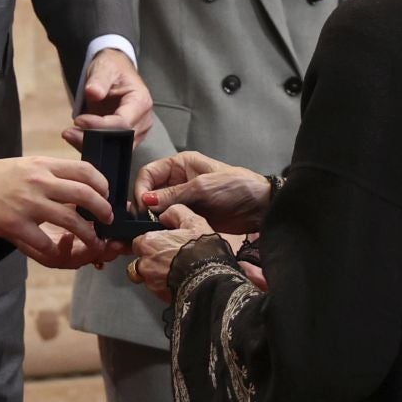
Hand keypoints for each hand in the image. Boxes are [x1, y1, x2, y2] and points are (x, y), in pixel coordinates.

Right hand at [0, 156, 112, 267]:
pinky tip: (58, 250)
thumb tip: (73, 184)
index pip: (85, 170)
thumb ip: (46, 174)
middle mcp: (38, 182)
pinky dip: (56, 250)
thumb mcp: (21, 167)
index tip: (106, 195)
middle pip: (86, 194)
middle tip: (107, 220)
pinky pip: (45, 243)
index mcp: (41, 165)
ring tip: (94, 240)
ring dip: (89, 234)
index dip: (102, 184)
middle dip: (103, 210)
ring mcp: (27, 204)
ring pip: (72, 220)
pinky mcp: (14, 226)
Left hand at [63, 49, 153, 147]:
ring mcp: (136, 132)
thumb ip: (99, 80)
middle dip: (94, 139)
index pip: (123, 123)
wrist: (115, 72)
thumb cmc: (112, 69)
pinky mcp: (125, 138)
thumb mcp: (104, 68)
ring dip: (91, 145)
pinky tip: (76, 138)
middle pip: (120, 140)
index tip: (79, 120)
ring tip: (70, 135)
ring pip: (115, 148)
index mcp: (141, 102)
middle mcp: (143, 121)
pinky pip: (111, 148)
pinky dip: (93, 146)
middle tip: (69, 133)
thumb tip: (93, 92)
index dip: (100, 125)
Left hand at [131, 205, 215, 299]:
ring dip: (157, 274)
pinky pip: (157, 289)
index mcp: (149, 243)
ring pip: (147, 277)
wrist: (211, 279)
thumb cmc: (202, 252)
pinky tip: (179, 280)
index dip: (151, 242)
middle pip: (140, 260)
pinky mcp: (159, 296)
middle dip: (152, 259)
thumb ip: (175, 213)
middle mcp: (145, 263)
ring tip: (175, 270)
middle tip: (170, 257)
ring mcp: (151, 282)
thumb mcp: (193, 222)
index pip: (138, 242)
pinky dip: (165, 286)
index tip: (162, 243)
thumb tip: (165, 214)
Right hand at [135, 150, 271, 233]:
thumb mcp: (203, 187)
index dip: (141, 189)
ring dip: (151, 219)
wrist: (260, 207)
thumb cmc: (235, 187)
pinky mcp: (189, 217)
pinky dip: (162, 228)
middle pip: (149, 192)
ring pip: (156, 209)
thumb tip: (145, 202)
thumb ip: (174, 194)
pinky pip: (169, 221)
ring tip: (148, 232)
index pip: (148, 173)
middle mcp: (177, 181)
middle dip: (143, 206)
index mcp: (180, 165)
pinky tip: (159, 236)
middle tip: (143, 224)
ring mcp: (182, 200)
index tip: (141, 208)